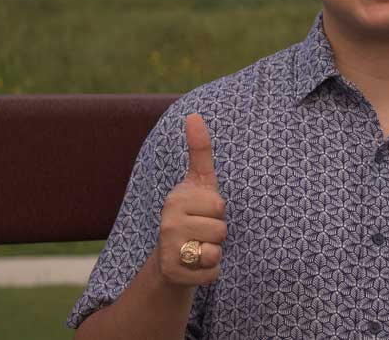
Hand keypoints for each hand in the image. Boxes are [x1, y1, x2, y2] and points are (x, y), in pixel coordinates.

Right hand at [156, 113, 226, 286]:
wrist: (170, 258)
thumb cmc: (192, 214)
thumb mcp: (198, 182)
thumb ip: (200, 150)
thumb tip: (194, 114)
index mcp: (176, 199)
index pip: (218, 204)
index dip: (217, 210)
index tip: (203, 209)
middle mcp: (167, 223)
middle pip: (220, 228)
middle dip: (218, 232)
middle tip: (202, 231)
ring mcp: (168, 249)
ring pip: (216, 251)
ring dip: (215, 252)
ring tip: (199, 247)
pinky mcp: (174, 274)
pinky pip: (212, 273)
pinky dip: (211, 272)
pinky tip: (197, 266)